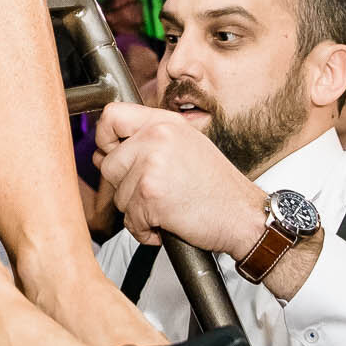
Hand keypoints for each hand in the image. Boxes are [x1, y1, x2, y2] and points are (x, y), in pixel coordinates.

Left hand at [94, 100, 269, 255]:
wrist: (243, 215)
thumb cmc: (218, 187)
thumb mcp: (185, 148)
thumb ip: (146, 144)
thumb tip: (103, 153)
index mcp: (164, 123)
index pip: (111, 115)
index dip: (105, 137)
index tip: (114, 153)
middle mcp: (156, 137)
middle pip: (110, 164)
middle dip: (126, 187)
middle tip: (157, 193)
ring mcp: (151, 164)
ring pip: (118, 196)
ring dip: (137, 211)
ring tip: (168, 207)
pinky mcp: (149, 193)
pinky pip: (129, 220)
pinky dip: (145, 230)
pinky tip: (169, 222)